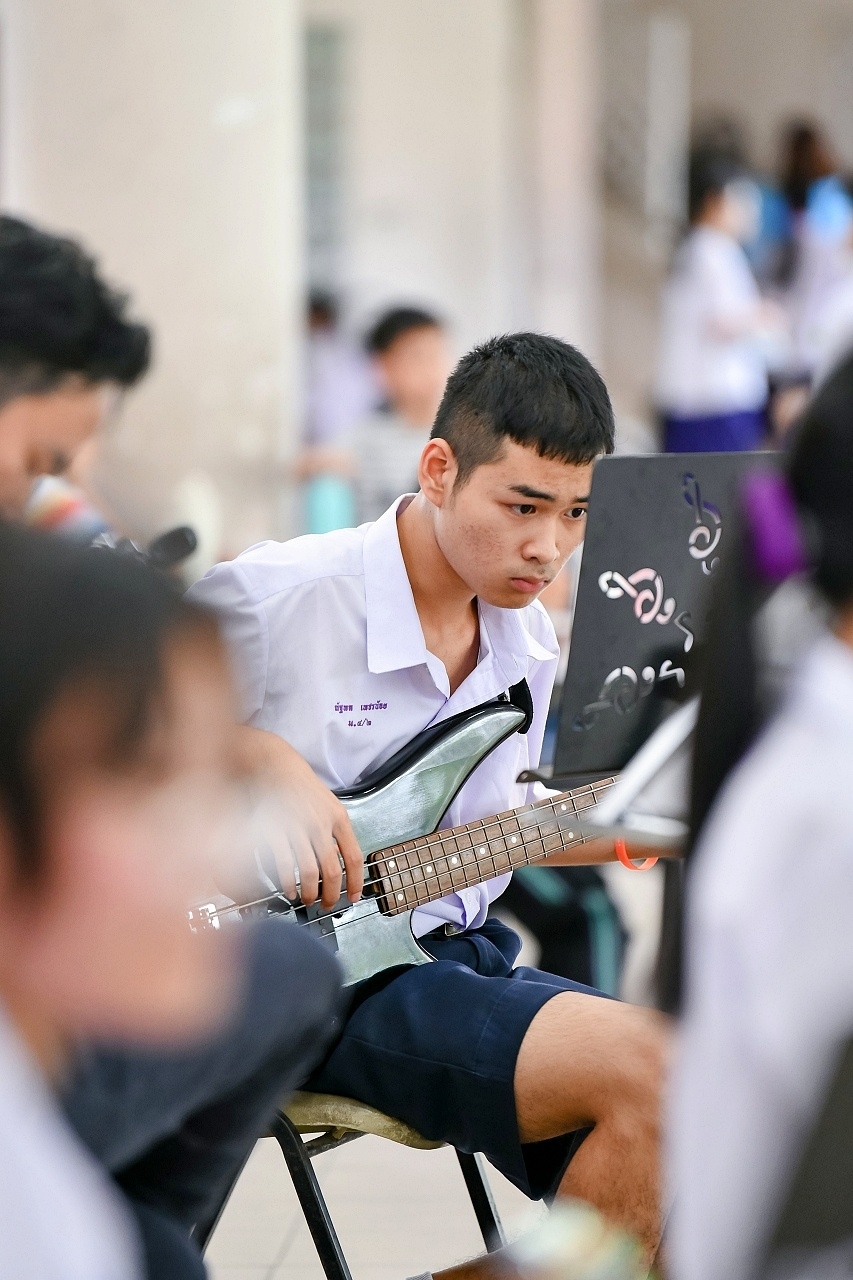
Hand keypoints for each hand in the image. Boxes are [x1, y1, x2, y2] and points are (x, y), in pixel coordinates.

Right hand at [236, 726, 363, 909]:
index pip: (354, 857)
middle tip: (328, 904)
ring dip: (309, 892)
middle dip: (332, 895)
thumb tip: (341, 859)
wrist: (273, 763)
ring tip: (307, 899)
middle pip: (333, 871)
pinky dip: (288, 883)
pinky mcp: (275, 830)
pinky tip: (288, 889)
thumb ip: (335, 830)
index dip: (356, 881)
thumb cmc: (300, 784)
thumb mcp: (328, 803)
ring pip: (309, 873)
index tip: (354, 896)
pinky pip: (284, 865)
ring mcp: (297, 828)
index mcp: (338, 818)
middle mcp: (320, 824)